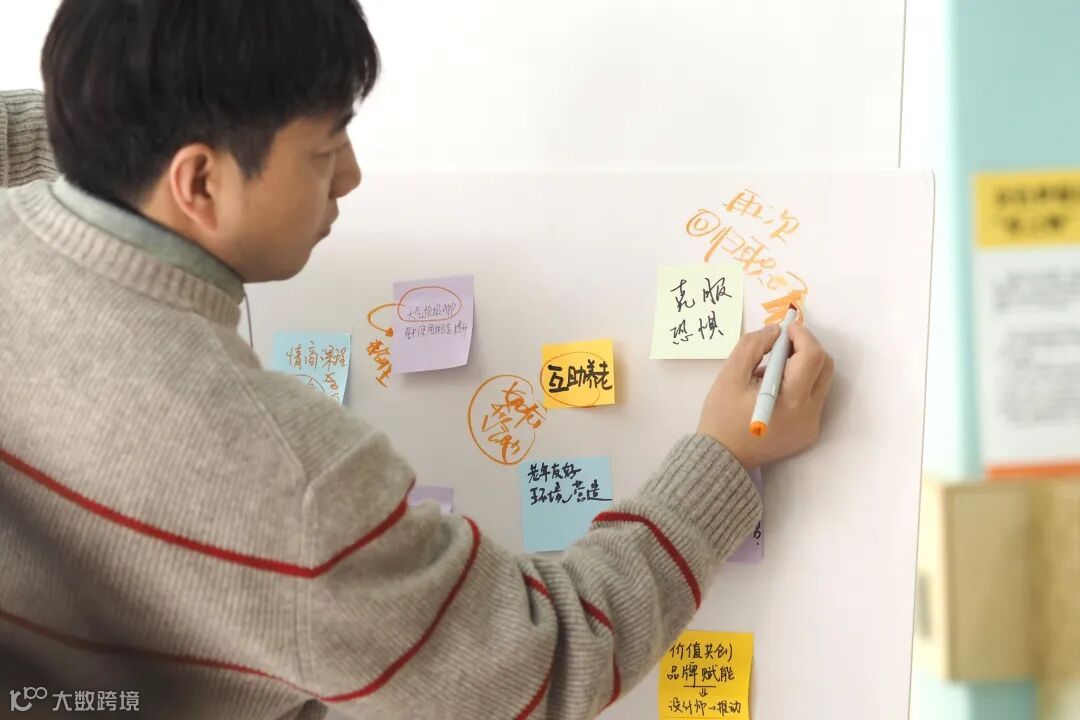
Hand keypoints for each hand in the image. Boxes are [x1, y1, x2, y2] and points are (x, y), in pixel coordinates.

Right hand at [697, 323, 833, 470]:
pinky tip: (775, 389)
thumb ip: (752, 346)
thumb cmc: (722, 417)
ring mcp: (811, 424)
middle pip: (825, 366)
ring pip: (821, 380)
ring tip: (773, 370)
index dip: (801, 335)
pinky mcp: (809, 431)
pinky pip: (813, 397)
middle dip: (806, 347)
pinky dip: (800, 384)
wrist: (723, 458)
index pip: (812, 356)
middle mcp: (809, 413)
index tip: (784, 328)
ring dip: (803, 365)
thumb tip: (775, 331)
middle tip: (781, 345)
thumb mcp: (729, 375)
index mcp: (790, 399)